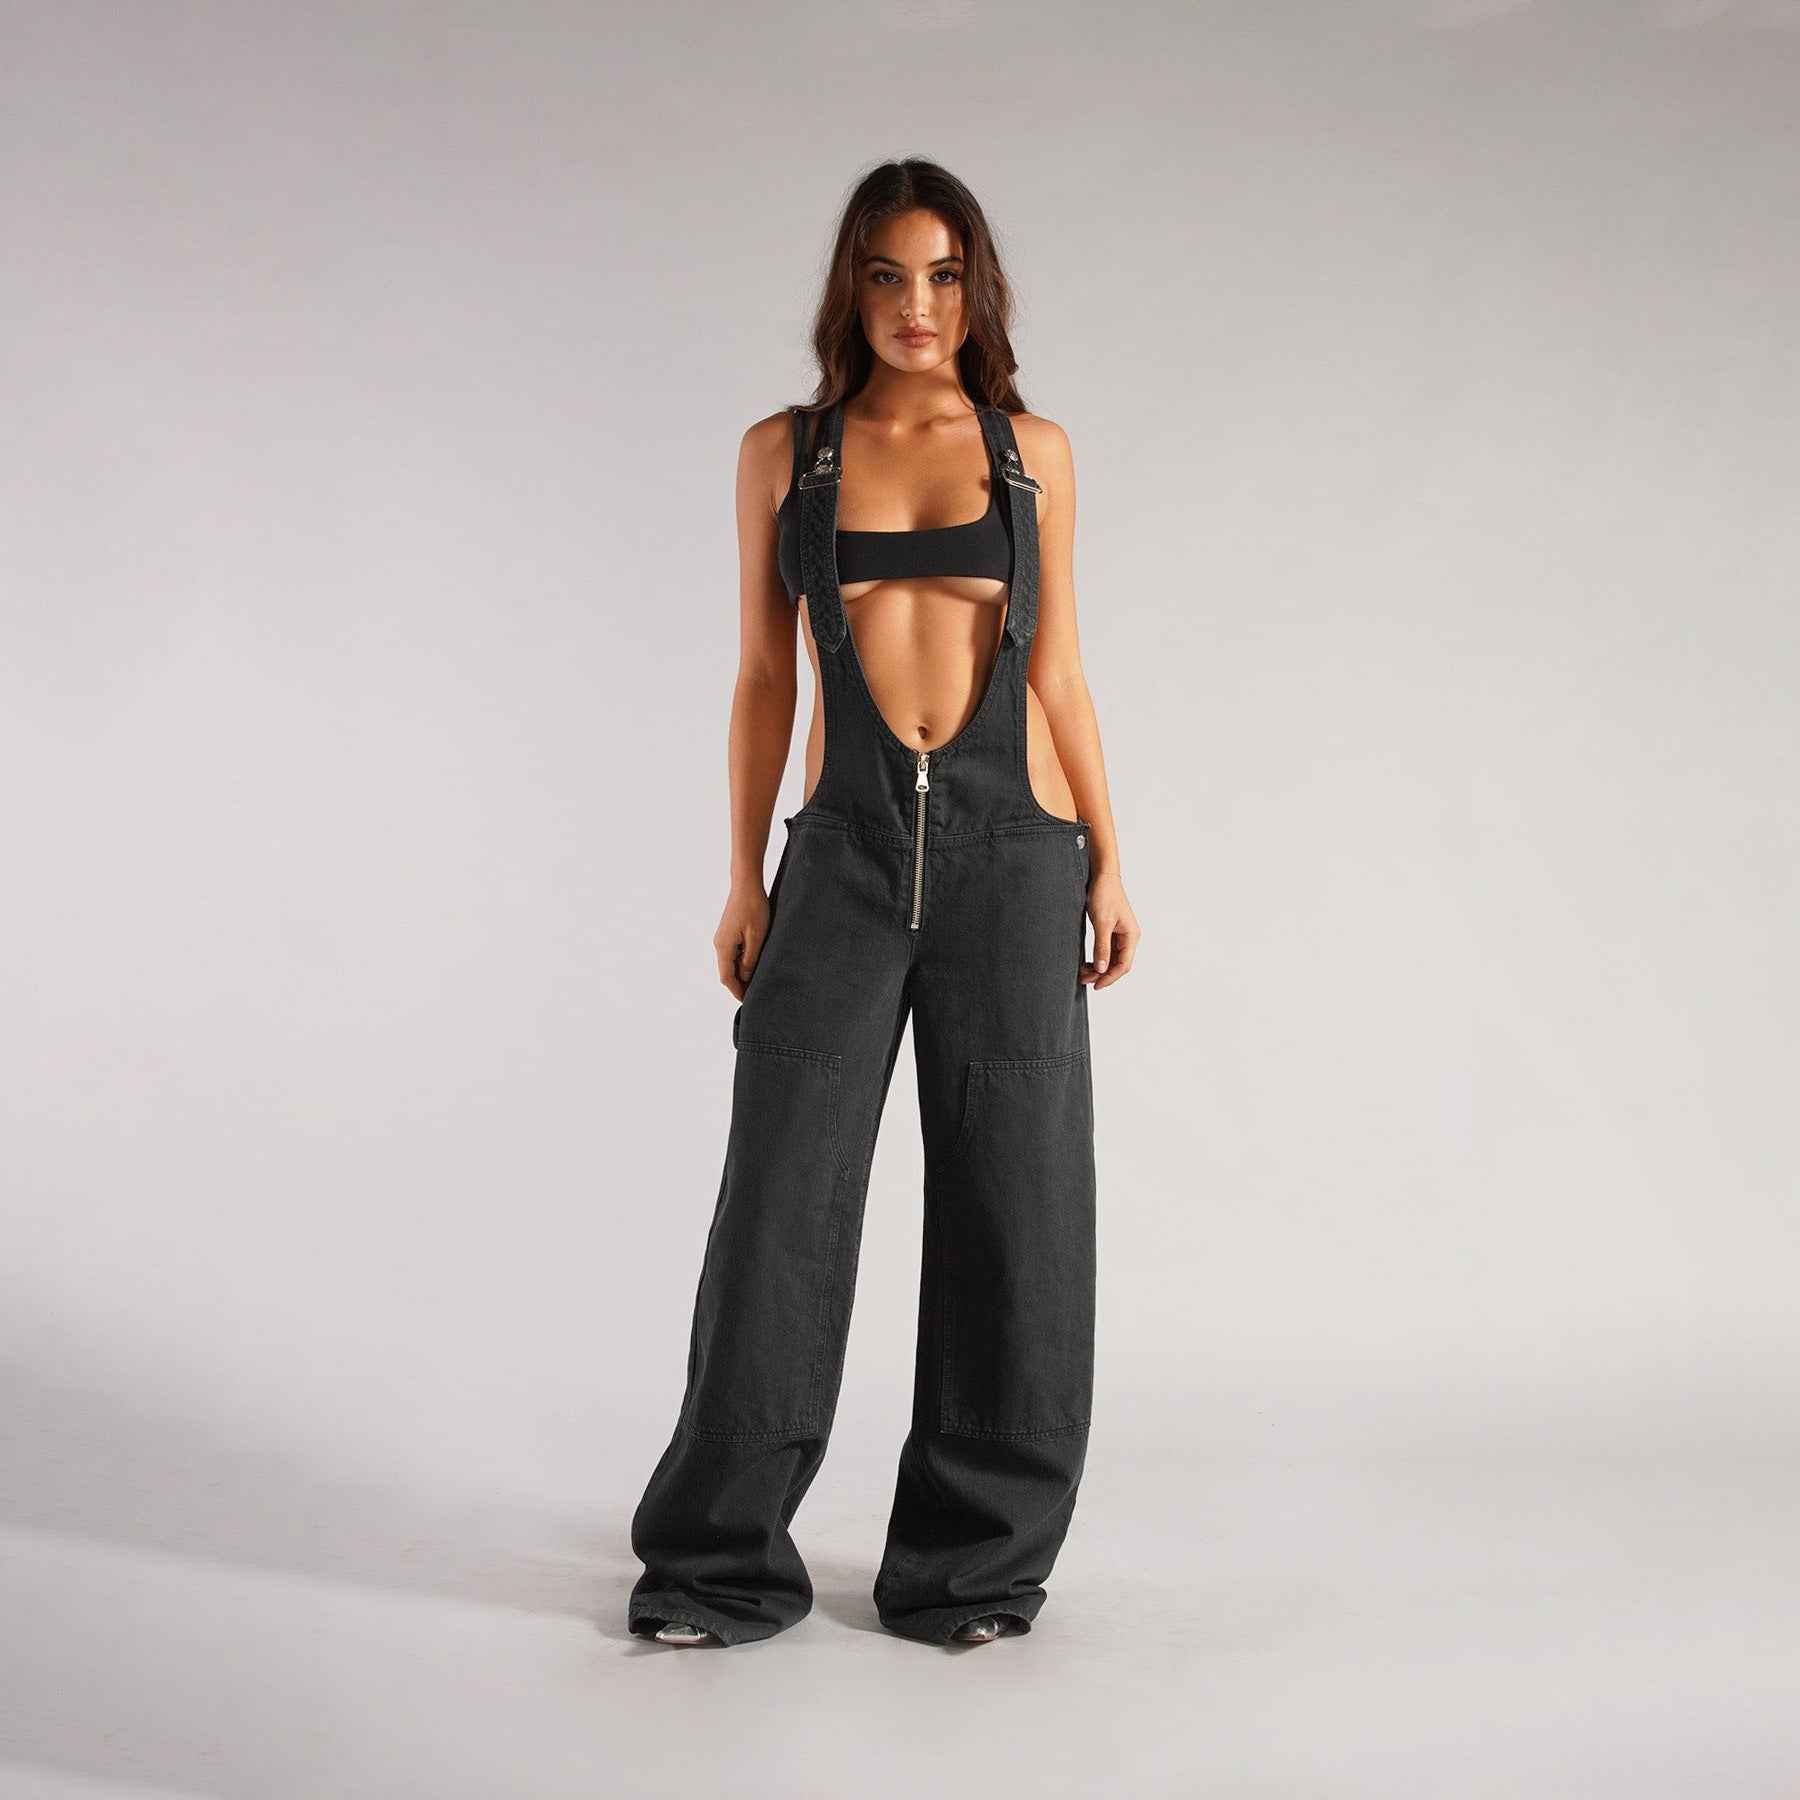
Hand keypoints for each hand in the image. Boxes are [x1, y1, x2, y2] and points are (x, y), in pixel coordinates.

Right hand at [714, 880, 771, 1000]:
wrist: (746, 884)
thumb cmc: (753, 907)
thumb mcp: (756, 936)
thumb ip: (750, 959)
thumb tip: (745, 977)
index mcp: (724, 946)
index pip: (727, 977)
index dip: (737, 991)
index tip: (748, 1001)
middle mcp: (719, 944)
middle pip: (727, 971)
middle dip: (739, 985)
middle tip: (755, 995)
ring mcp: (723, 937)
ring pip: (730, 963)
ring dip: (741, 974)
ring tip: (756, 982)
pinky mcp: (729, 932)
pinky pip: (733, 953)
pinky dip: (741, 963)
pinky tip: (754, 964)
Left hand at [1080, 870, 1139, 989]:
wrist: (1103, 875)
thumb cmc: (1105, 894)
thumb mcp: (1101, 923)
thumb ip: (1102, 947)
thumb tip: (1101, 969)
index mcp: (1131, 936)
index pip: (1123, 965)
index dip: (1109, 978)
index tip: (1095, 985)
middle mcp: (1129, 937)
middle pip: (1118, 964)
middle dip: (1102, 974)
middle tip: (1084, 979)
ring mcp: (1121, 934)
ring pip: (1112, 959)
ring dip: (1099, 967)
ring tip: (1083, 972)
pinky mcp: (1112, 931)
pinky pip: (1107, 950)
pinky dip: (1098, 958)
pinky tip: (1087, 962)